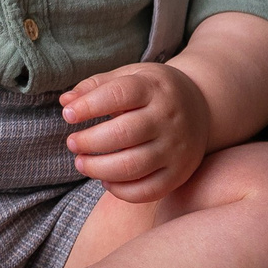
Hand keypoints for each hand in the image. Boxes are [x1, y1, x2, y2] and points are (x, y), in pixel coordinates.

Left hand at [60, 62, 210, 203]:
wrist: (202, 107)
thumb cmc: (153, 91)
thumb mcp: (129, 76)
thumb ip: (96, 87)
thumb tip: (66, 101)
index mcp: (154, 88)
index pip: (118, 95)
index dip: (88, 106)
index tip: (67, 115)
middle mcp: (168, 118)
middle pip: (124, 134)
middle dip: (90, 142)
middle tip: (72, 143)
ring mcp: (177, 148)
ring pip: (133, 166)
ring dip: (99, 168)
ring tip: (81, 163)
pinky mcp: (180, 173)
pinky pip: (148, 191)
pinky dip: (121, 191)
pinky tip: (105, 180)